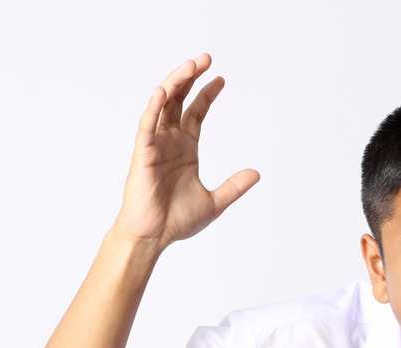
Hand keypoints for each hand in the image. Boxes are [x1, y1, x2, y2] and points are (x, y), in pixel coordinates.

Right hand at [111, 52, 259, 250]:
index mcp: (186, 149)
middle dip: (191, 79)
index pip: (196, 114)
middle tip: (206, 58)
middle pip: (179, 101)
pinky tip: (163, 91)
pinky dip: (154, 108)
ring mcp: (155, 146)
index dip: (207, 95)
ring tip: (190, 65)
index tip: (221, 79)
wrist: (154, 237)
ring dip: (175, 84)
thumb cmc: (176, 221)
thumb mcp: (215, 202)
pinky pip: (147, 126)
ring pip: (163, 106)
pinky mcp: (143, 155)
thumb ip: (234, 186)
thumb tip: (257, 173)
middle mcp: (170, 142)